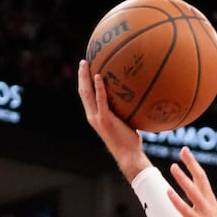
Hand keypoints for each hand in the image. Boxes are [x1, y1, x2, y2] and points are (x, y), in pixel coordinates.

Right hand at [77, 59, 149, 181]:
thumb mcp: (125, 122)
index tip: (86, 69)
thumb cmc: (129, 141)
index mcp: (95, 117)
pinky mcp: (105, 120)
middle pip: (83, 92)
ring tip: (86, 64)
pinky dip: (98, 88)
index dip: (84, 82)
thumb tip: (135, 97)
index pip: (86, 97)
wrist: (129, 155)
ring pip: (87, 94)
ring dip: (85, 78)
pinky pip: (100, 101)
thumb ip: (124, 110)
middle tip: (84, 61)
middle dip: (81, 76)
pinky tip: (99, 76)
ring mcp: (97, 118)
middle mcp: (93, 116)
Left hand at [168, 148, 216, 216]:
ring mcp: (204, 215)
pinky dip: (177, 200)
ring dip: (182, 178)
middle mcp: (208, 206)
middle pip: (200, 180)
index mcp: (210, 204)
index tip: (187, 154)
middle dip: (191, 164)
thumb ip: (201, 213)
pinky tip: (168, 192)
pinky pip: (185, 210)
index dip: (194, 165)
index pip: (203, 180)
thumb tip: (194, 208)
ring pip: (192, 192)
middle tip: (183, 150)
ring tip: (173, 166)